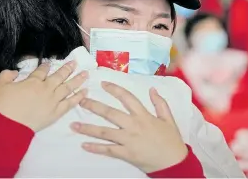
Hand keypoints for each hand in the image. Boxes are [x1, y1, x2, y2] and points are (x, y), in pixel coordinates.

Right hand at [0, 61, 87, 131]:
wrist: (8, 126)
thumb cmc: (3, 105)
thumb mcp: (0, 85)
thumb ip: (7, 75)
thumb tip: (14, 72)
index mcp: (33, 81)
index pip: (42, 71)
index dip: (46, 66)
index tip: (50, 63)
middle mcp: (46, 89)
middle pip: (60, 76)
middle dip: (68, 68)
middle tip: (75, 63)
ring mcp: (52, 100)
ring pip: (68, 87)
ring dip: (77, 80)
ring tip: (86, 74)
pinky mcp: (56, 112)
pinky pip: (70, 103)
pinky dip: (78, 97)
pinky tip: (85, 92)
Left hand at [70, 82, 187, 173]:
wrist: (174, 164)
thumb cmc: (171, 141)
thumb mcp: (169, 119)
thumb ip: (160, 103)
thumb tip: (152, 89)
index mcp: (143, 115)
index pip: (126, 97)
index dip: (114, 89)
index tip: (102, 84)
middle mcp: (133, 125)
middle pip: (109, 113)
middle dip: (93, 106)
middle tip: (80, 101)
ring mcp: (128, 140)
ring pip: (104, 132)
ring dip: (87, 128)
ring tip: (73, 125)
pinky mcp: (125, 154)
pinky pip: (108, 150)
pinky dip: (95, 148)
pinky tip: (84, 145)